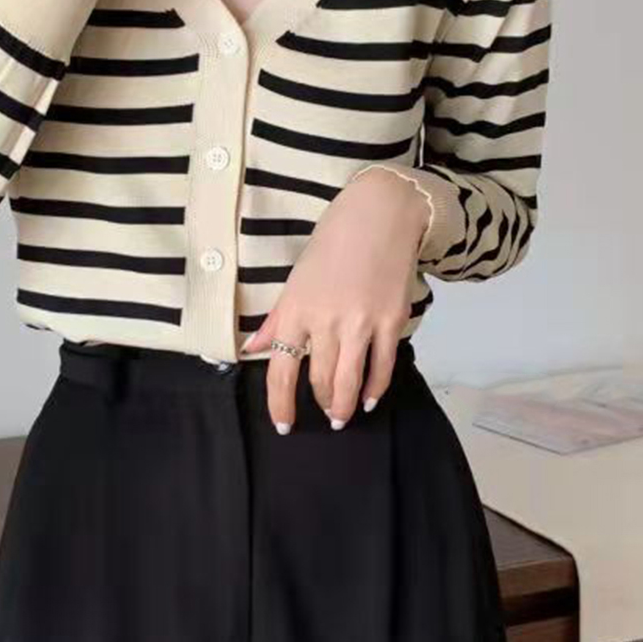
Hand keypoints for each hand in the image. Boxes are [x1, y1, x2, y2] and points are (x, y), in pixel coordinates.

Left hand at [240, 168, 430, 433]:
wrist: (378, 217)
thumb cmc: (330, 245)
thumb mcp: (295, 280)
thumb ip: (276, 320)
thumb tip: (251, 349)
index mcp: (296, 310)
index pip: (281, 370)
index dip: (280, 404)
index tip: (284, 425)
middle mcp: (326, 321)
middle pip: (320, 380)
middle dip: (321, 404)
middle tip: (325, 417)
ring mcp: (361, 323)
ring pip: (351, 381)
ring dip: (346, 406)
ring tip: (342, 417)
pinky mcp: (391, 321)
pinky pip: (383, 367)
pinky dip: (376, 389)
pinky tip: (371, 399)